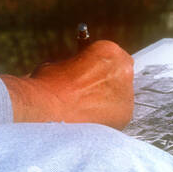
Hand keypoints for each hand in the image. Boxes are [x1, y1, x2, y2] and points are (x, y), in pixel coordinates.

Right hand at [1, 40, 133, 128]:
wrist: (46, 110)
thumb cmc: (47, 86)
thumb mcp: (60, 64)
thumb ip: (77, 66)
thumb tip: (78, 71)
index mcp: (108, 50)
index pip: (111, 55)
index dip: (98, 66)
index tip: (90, 73)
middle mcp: (123, 69)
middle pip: (120, 74)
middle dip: (106, 82)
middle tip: (88, 92)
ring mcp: (126, 94)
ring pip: (120, 96)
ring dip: (106, 101)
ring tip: (83, 110)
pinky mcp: (125, 116)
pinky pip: (117, 115)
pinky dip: (106, 117)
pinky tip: (88, 121)